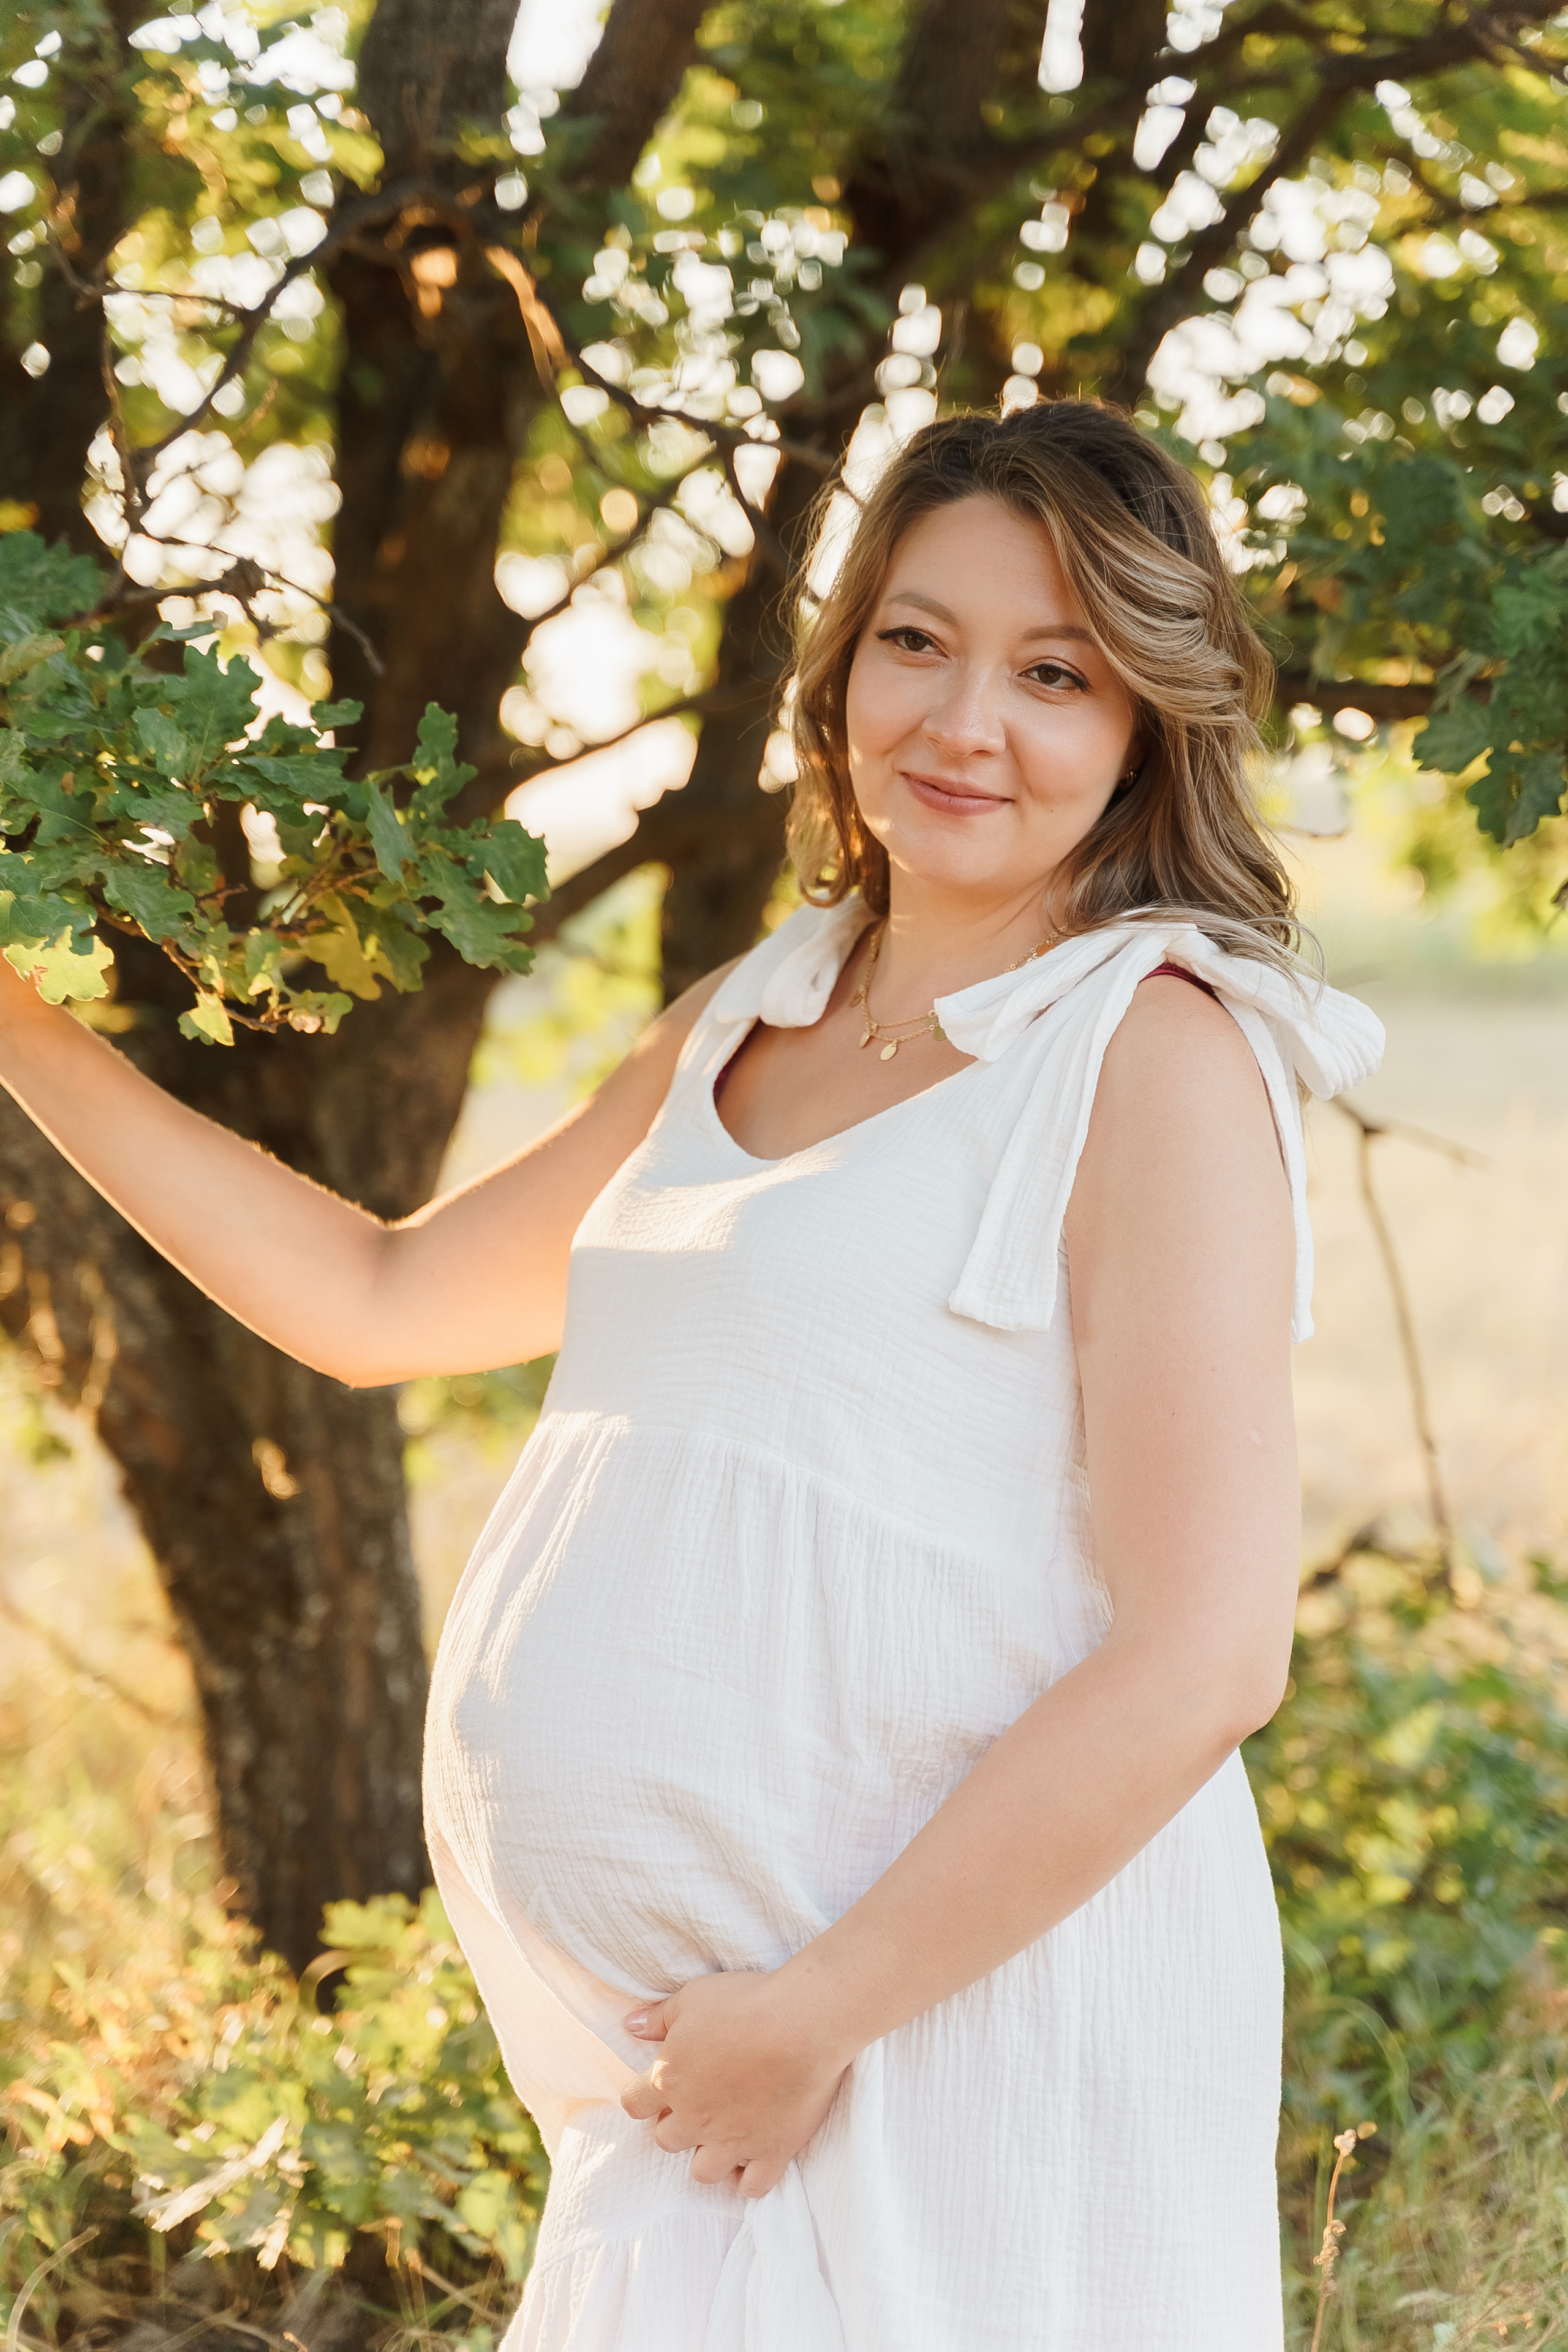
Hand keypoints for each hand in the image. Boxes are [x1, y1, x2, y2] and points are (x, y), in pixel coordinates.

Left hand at [619, 1967, 853, 2198]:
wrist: (801, 2023)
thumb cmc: (744, 2003)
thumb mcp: (692, 1997)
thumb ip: (658, 2017)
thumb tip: (630, 2026)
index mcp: (670, 2080)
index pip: (634, 2104)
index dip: (642, 2096)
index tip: (657, 2087)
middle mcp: (695, 2118)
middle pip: (666, 2140)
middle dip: (675, 2124)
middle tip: (698, 2103)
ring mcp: (732, 2141)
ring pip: (703, 2172)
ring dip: (708, 2156)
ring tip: (723, 2135)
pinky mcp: (771, 2152)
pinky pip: (753, 2187)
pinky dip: (750, 2178)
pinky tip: (754, 2158)